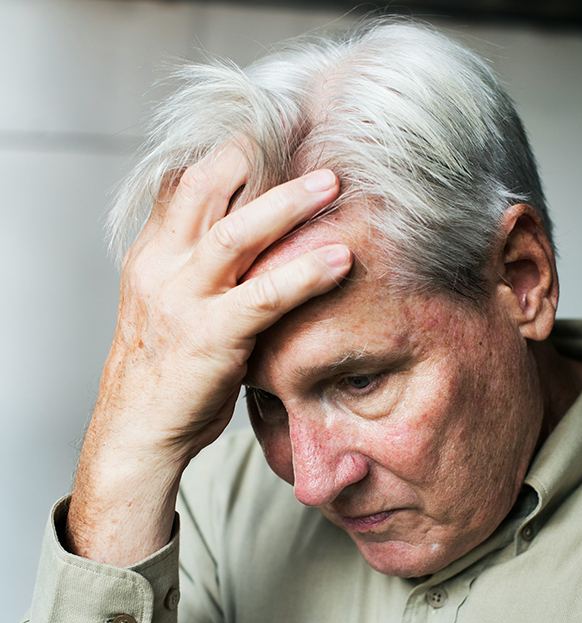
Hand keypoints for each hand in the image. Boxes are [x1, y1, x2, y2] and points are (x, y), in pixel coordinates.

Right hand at [66, 142, 351, 564]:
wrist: (137, 429)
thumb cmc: (166, 365)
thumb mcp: (172, 301)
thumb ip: (201, 264)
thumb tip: (252, 235)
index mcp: (151, 253)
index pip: (183, 182)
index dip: (228, 152)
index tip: (272, 132)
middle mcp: (161, 265)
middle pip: (204, 188)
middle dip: (255, 156)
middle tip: (306, 135)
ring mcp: (181, 299)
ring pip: (234, 233)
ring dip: (287, 205)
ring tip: (333, 184)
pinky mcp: (208, 336)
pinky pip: (263, 295)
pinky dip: (305, 274)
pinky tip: (342, 260)